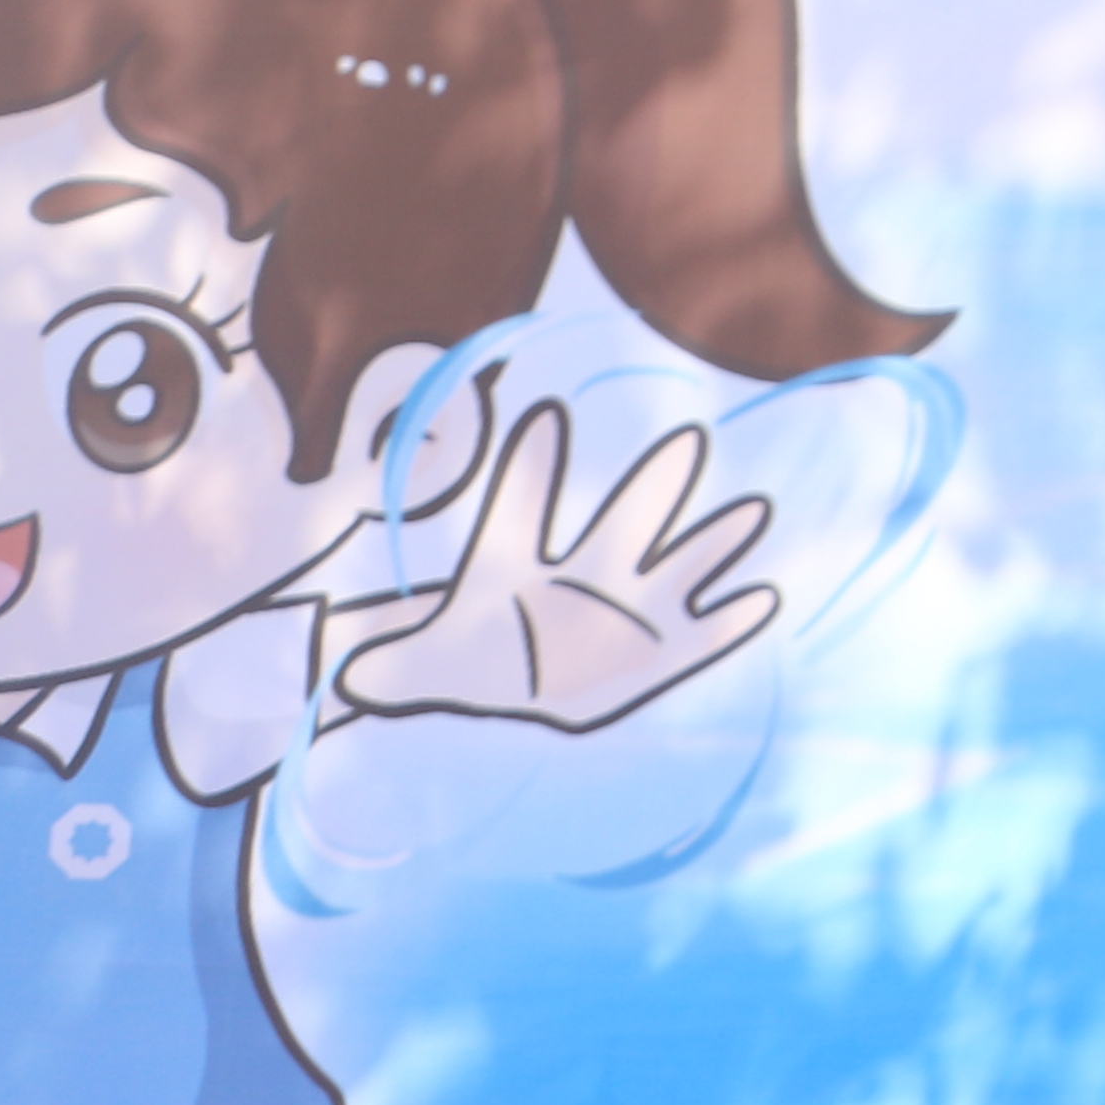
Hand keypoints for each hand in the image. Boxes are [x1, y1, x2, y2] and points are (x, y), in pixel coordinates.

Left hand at [341, 408, 781, 732]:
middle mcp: (586, 577)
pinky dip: (733, 619)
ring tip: (749, 510)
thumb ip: (392, 665)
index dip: (531, 471)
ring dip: (714, 541)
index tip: (543, 417)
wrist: (527, 687)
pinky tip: (761, 598)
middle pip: (622, 523)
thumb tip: (344, 675)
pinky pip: (706, 633)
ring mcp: (632, 610)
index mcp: (522, 570)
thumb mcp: (428, 666)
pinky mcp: (665, 650)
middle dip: (652, 487)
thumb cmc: (480, 661)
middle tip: (687, 438)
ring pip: (679, 565)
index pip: (522, 514)